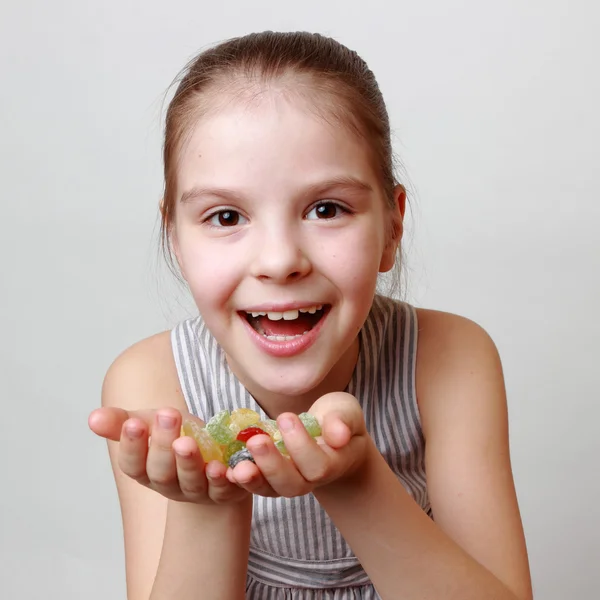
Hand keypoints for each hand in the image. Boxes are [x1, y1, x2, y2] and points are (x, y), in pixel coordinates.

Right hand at [88, 407, 248, 504]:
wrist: (216, 460)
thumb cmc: (178, 438)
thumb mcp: (152, 425)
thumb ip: (123, 422)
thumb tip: (92, 418)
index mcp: (147, 470)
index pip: (133, 464)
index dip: (132, 445)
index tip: (134, 423)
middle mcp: (170, 485)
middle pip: (161, 471)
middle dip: (162, 444)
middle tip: (167, 415)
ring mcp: (198, 491)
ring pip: (190, 482)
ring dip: (188, 462)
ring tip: (187, 441)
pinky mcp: (225, 491)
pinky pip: (222, 489)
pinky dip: (221, 479)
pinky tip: (219, 465)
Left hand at [226, 392, 368, 497]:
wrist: (330, 437)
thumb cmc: (337, 420)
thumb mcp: (345, 412)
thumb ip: (343, 421)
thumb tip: (338, 435)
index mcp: (334, 464)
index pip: (318, 465)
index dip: (301, 444)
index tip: (286, 417)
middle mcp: (310, 480)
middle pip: (292, 483)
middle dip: (273, 463)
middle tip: (256, 440)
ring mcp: (289, 483)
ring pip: (271, 489)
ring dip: (254, 477)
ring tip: (237, 465)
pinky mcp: (270, 480)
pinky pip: (256, 485)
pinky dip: (240, 480)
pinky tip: (226, 469)